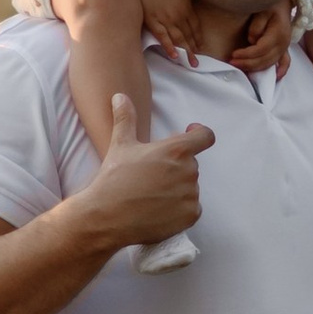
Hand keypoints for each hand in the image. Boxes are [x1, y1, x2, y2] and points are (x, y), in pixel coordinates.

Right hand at [80, 94, 212, 254]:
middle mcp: (189, 171)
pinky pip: (191, 208)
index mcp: (177, 150)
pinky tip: (158, 210)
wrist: (107, 217)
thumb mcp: (120, 145)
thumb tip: (120, 96)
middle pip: (190, 164)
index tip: (189, 134)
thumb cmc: (114, 179)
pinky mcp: (190, 215)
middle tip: (151, 175)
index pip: (205, 137)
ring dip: (176, 188)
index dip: (198, 134)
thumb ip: (126, 118)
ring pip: (189, 187)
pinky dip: (179, 209)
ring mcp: (191, 195)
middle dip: (175, 166)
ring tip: (151, 195)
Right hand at [136, 0, 203, 67]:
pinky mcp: (152, 20)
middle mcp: (178, 15)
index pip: (195, 26)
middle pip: (189, 35)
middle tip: (199, 61)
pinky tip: (175, 56)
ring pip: (179, 39)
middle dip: (194, 48)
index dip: (198, 37)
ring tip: (192, 63)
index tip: (201, 46)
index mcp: (186, 6)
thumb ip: (185, 1)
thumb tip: (187, 9)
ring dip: (186, 52)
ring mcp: (165, 19)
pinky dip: (169, 48)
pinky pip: (162, 37)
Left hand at [228, 0, 292, 76]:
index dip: (246, 54)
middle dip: (247, 63)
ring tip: (240, 67)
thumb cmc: (271, 4)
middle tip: (232, 62)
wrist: (283, 2)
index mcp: (278, 34)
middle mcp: (283, 44)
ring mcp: (285, 48)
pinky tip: (275, 77)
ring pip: (270, 64)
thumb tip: (252, 40)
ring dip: (255, 68)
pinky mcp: (284, 49)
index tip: (233, 54)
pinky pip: (285, 62)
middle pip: (264, 60)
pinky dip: (281, 71)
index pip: (260, 49)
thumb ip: (256, 25)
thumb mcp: (262, 10)